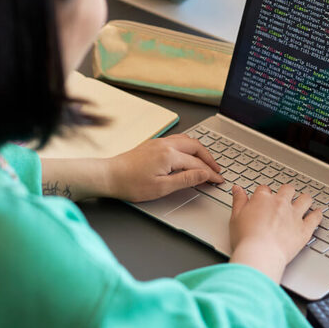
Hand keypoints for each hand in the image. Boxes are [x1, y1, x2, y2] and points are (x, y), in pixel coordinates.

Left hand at [103, 134, 223, 202]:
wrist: (109, 175)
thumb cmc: (131, 184)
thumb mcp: (162, 187)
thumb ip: (186, 180)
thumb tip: (204, 174)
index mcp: (170, 155)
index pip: (198, 164)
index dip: (211, 173)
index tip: (219, 180)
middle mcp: (166, 144)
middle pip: (196, 147)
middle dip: (209, 159)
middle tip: (217, 170)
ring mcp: (159, 142)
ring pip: (187, 140)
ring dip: (200, 150)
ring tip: (206, 161)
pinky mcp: (154, 143)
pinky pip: (178, 140)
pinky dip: (189, 146)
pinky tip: (189, 154)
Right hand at [228, 184, 321, 282]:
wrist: (260, 254)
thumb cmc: (246, 239)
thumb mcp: (235, 217)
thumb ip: (238, 201)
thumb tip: (238, 189)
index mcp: (263, 199)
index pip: (265, 189)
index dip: (264, 194)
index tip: (264, 198)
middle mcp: (281, 204)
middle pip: (288, 190)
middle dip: (286, 192)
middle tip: (285, 198)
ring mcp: (294, 215)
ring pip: (305, 199)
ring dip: (304, 199)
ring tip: (304, 201)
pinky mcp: (304, 229)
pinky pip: (315, 218)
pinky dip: (317, 215)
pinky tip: (317, 213)